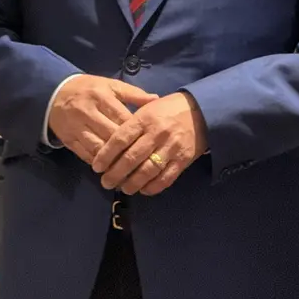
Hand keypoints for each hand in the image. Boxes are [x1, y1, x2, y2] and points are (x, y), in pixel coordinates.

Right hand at [48, 75, 158, 164]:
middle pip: (111, 136)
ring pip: (97, 148)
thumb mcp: (111, 85)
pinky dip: (98, 162)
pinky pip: (84, 154)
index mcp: (102, 97)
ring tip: (127, 172)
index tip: (150, 143)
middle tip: (143, 163)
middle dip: (126, 150)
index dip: (137, 133)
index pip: (123, 118)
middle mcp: (88, 112)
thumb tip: (155, 99)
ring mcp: (76, 127)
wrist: (55, 93)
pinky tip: (109, 169)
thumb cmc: (90, 89)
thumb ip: (134, 93)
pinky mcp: (68, 139)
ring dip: (112, 162)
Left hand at [92, 91, 208, 195]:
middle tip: (106, 182)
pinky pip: (165, 178)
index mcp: (145, 118)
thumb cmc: (169, 109)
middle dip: (115, 174)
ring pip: (147, 171)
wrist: (202, 110)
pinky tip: (143, 190)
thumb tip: (109, 144)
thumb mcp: (148, 108)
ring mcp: (171, 147)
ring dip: (132, 184)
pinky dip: (152, 187)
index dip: (106, 155)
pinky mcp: (183, 159)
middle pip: (131, 158)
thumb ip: (130, 124)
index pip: (120, 139)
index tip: (97, 166)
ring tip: (124, 188)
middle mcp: (157, 133)